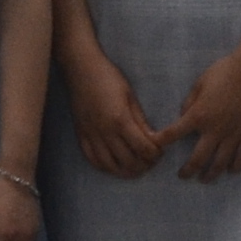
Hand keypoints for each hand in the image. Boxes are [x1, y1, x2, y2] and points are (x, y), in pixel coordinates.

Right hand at [60, 39, 164, 179]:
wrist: (81, 69)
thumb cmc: (109, 78)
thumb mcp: (131, 97)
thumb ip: (141, 121)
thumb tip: (153, 140)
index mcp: (120, 120)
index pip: (143, 148)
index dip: (155, 154)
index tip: (160, 151)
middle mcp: (105, 132)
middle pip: (128, 162)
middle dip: (144, 165)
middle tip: (151, 161)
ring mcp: (91, 136)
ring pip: (110, 166)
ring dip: (126, 171)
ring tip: (136, 168)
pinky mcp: (81, 136)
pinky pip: (93, 160)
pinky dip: (106, 168)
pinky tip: (115, 165)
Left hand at [159, 42, 240, 184]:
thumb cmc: (224, 71)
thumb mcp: (199, 83)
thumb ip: (190, 102)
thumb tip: (184, 116)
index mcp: (199, 115)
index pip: (174, 133)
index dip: (162, 141)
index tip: (154, 147)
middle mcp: (215, 129)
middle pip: (198, 159)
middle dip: (188, 171)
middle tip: (182, 176)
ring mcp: (234, 134)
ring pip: (220, 163)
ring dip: (210, 174)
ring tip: (204, 179)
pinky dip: (236, 166)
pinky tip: (231, 171)